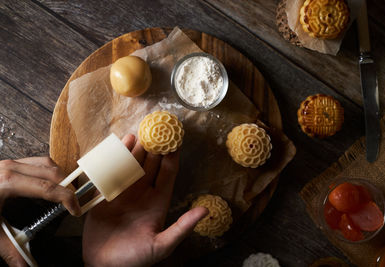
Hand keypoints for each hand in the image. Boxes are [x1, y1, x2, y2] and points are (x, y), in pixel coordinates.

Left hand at [0, 157, 79, 266]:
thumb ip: (9, 250)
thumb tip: (26, 266)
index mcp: (8, 182)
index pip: (48, 188)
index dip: (67, 198)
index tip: (76, 209)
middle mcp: (11, 168)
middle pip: (52, 172)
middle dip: (67, 186)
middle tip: (73, 204)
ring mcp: (9, 163)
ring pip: (46, 163)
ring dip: (60, 177)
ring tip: (64, 193)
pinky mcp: (7, 163)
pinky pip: (37, 162)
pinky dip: (49, 173)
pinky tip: (48, 186)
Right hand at [82, 134, 207, 266]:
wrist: (105, 266)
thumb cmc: (135, 259)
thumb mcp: (162, 245)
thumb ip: (182, 227)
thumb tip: (205, 211)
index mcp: (158, 201)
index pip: (168, 173)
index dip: (172, 156)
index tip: (176, 140)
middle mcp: (143, 193)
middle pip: (150, 164)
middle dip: (154, 146)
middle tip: (156, 127)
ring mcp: (125, 192)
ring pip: (132, 165)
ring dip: (135, 149)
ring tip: (138, 132)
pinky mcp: (107, 195)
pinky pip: (112, 173)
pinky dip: (114, 160)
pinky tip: (116, 148)